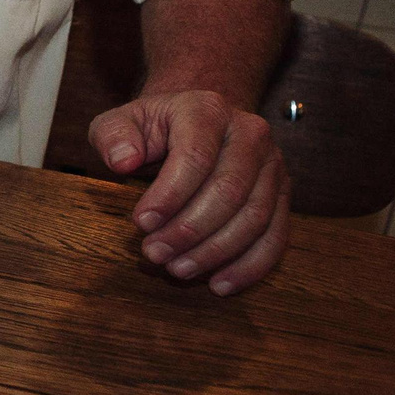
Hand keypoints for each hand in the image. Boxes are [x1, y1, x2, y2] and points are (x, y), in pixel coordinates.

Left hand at [91, 89, 289, 295]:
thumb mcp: (121, 121)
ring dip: (216, 251)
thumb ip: (113, 136)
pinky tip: (220, 284)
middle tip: (155, 254)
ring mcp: (272, 164)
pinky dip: (250, 265)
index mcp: (208, 110)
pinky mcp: (282, 193)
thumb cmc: (154, 127)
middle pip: (229, 191)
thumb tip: (123, 161)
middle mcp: (250, 134)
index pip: (195, 156)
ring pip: (255, 216)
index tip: (141, 223)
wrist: (196, 121)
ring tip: (178, 270)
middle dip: (189, 230)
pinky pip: (276, 235)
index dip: (169, 195)